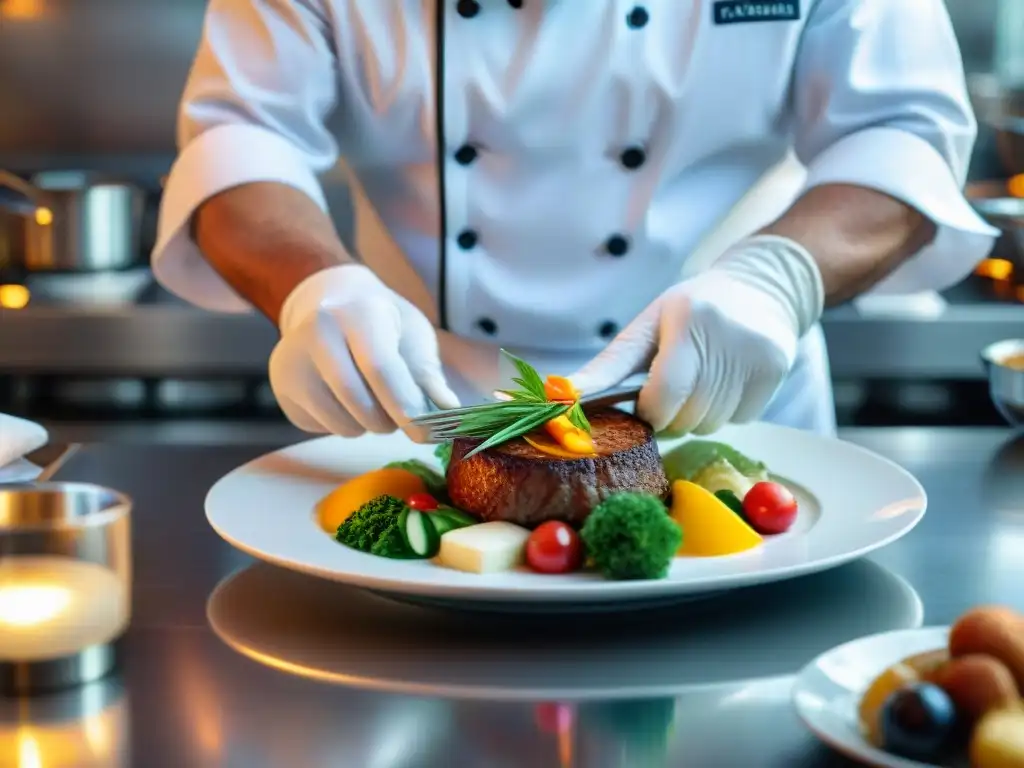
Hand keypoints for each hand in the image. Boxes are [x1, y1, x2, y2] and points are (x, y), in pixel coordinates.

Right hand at [269, 265, 459, 437]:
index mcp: (357, 312)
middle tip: (400, 414)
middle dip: (388, 421)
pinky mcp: (282, 386)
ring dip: (366, 425)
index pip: (380, 369)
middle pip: (358, 402)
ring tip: (371, 399)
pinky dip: (343, 423)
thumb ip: (428, 374)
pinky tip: (343, 396)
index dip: (406, 407)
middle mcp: (316, 332)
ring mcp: (292, 360)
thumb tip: (448, 411)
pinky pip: (321, 426)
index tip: (425, 434)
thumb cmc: (382, 321)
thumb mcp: (412, 334)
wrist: (329, 300)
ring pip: (340, 422)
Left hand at [570, 235, 823, 434]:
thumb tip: (561, 399)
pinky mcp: (777, 371)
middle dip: (670, 414)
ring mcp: (757, 354)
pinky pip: (739, 420)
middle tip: (672, 388)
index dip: (649, 411)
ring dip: (697, 415)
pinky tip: (727, 381)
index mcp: (686, 319)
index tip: (644, 404)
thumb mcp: (647, 327)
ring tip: (700, 380)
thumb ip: (607, 368)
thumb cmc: (689, 310)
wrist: (760, 287)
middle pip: (686, 416)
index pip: (664, 394)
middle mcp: (726, 336)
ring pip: (711, 424)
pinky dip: (726, 411)